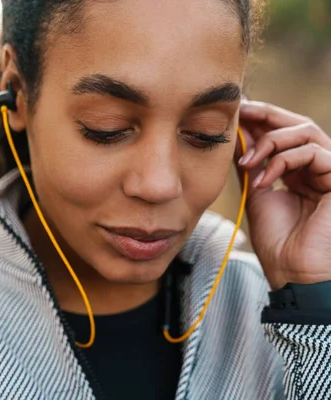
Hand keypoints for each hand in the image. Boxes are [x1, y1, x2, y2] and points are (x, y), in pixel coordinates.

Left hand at [235, 100, 330, 289]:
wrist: (293, 272)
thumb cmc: (278, 241)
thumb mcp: (258, 192)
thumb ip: (251, 164)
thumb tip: (236, 136)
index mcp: (299, 171)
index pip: (283, 134)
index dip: (260, 119)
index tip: (234, 113)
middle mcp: (318, 168)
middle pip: (298, 125)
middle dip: (266, 115)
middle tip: (239, 112)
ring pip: (306, 132)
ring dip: (270, 141)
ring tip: (246, 162)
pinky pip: (314, 152)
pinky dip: (284, 161)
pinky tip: (264, 180)